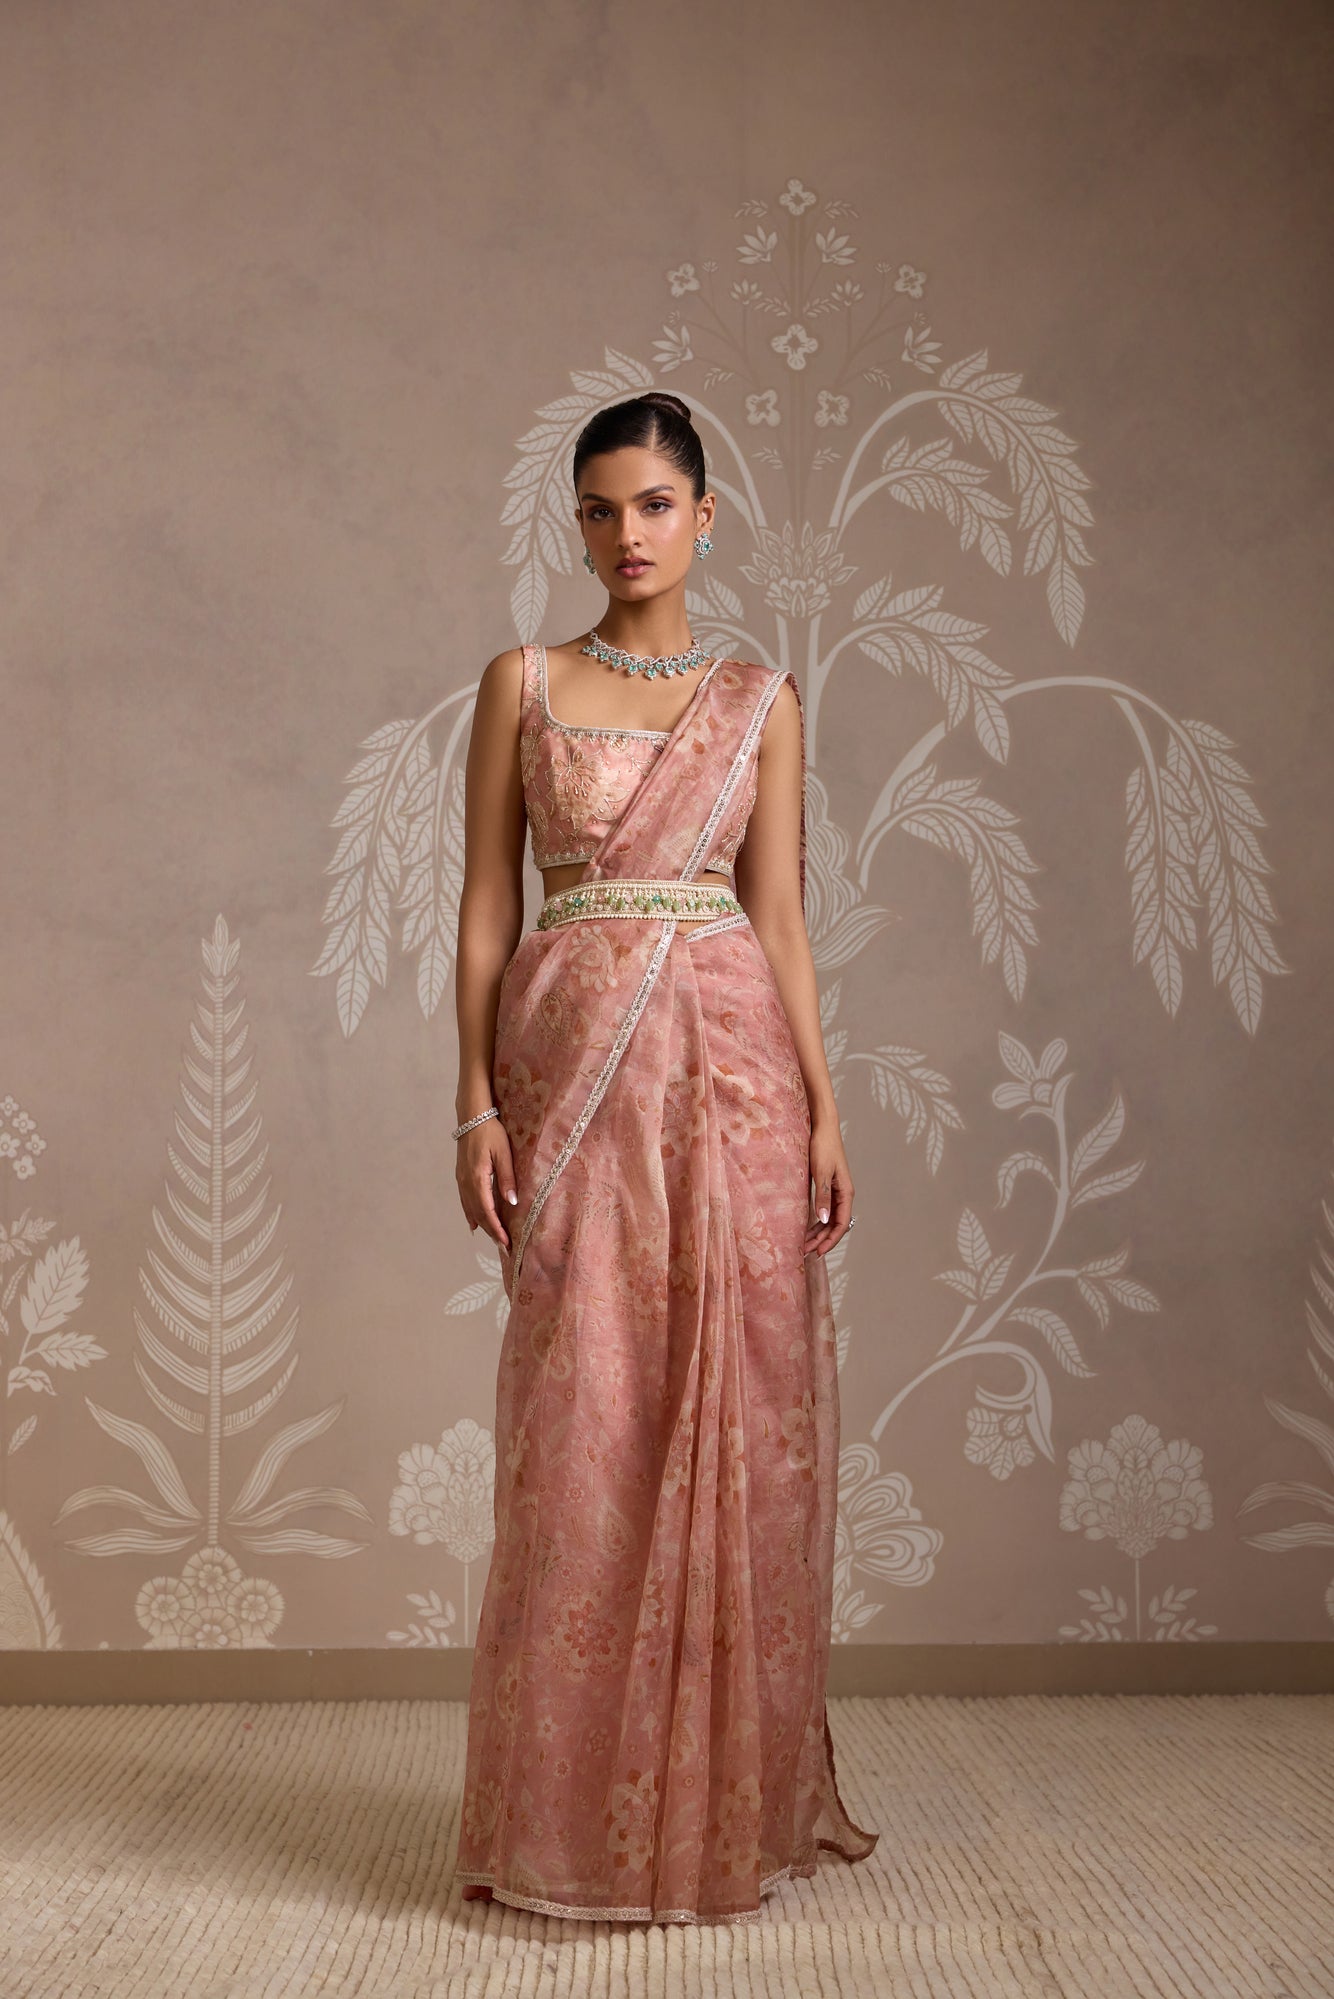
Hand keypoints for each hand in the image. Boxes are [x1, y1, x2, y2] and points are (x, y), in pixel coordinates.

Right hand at [455, 1117, 517, 1252]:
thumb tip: (512, 1202)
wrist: (471, 1117)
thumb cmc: (490, 1132)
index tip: (505, 1242)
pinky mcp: (461, 1176)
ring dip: (482, 1225)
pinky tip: (474, 1224)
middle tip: (503, 1246)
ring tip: (493, 1238)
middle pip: (478, 1214)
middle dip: (491, 1231)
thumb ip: (507, 1178)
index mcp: (477, 1178)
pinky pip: (464, 1201)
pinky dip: (470, 1214)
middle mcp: (466, 1182)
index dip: (496, 1228)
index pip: (487, 1211)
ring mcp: (461, 1180)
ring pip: (470, 1209)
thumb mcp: (503, 1153)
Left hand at [804, 1121, 853, 1257]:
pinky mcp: (827, 1186)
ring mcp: (836, 1191)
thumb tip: (822, 1220)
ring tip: (804, 1244)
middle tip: (806, 1252)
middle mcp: (843, 1194)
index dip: (831, 1240)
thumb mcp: (820, 1172)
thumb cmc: (823, 1147)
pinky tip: (806, 1227)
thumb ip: (822, 1196)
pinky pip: (824, 1209)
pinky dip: (816, 1221)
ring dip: (818, 1232)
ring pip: (829, 1219)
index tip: (818, 1252)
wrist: (823, 1127)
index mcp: (845, 1193)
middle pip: (835, 1224)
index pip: (841, 1224)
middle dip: (822, 1240)